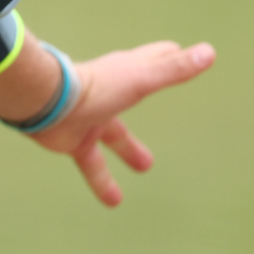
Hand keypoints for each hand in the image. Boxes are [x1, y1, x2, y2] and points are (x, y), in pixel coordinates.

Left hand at [32, 41, 214, 206]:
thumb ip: (173, 69)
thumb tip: (209, 52)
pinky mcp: (72, 140)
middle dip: (146, 96)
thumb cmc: (95, 87)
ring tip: (145, 168)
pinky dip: (102, 182)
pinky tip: (114, 201)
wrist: (44, 104)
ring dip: (128, 150)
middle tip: (165, 100)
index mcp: (124, 73)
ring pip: (112, 136)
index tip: (173, 52)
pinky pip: (91, 165)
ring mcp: (89, 117)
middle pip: (132, 96)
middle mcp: (106, 95)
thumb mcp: (141, 79)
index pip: (150, 60)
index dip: (165, 56)